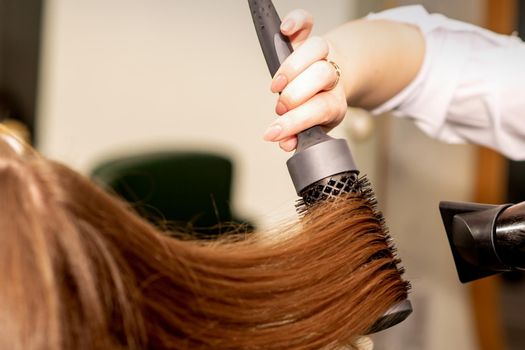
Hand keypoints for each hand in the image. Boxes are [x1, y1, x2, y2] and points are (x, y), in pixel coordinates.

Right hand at [263, 9, 347, 151]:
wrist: (333, 84)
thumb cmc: (316, 106)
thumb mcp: (312, 127)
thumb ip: (298, 135)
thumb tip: (285, 143)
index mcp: (333, 102)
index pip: (320, 110)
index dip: (296, 122)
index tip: (273, 132)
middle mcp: (331, 76)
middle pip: (322, 75)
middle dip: (296, 93)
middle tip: (280, 106)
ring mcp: (322, 55)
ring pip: (317, 49)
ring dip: (293, 66)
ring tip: (277, 84)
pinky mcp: (309, 38)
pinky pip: (307, 22)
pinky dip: (296, 21)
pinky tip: (284, 30)